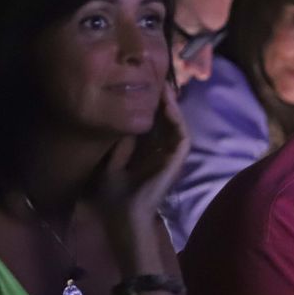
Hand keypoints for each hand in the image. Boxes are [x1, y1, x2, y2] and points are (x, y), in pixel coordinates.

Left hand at [97, 83, 190, 222]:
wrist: (123, 214)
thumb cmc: (114, 194)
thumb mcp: (112, 162)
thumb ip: (120, 145)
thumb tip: (125, 122)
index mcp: (147, 154)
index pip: (153, 125)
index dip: (151, 107)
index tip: (144, 88)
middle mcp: (161, 153)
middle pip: (167, 121)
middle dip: (164, 102)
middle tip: (158, 80)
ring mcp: (171, 157)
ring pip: (177, 125)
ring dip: (173, 106)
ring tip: (165, 87)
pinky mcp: (176, 162)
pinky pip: (181, 137)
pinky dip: (177, 120)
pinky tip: (168, 105)